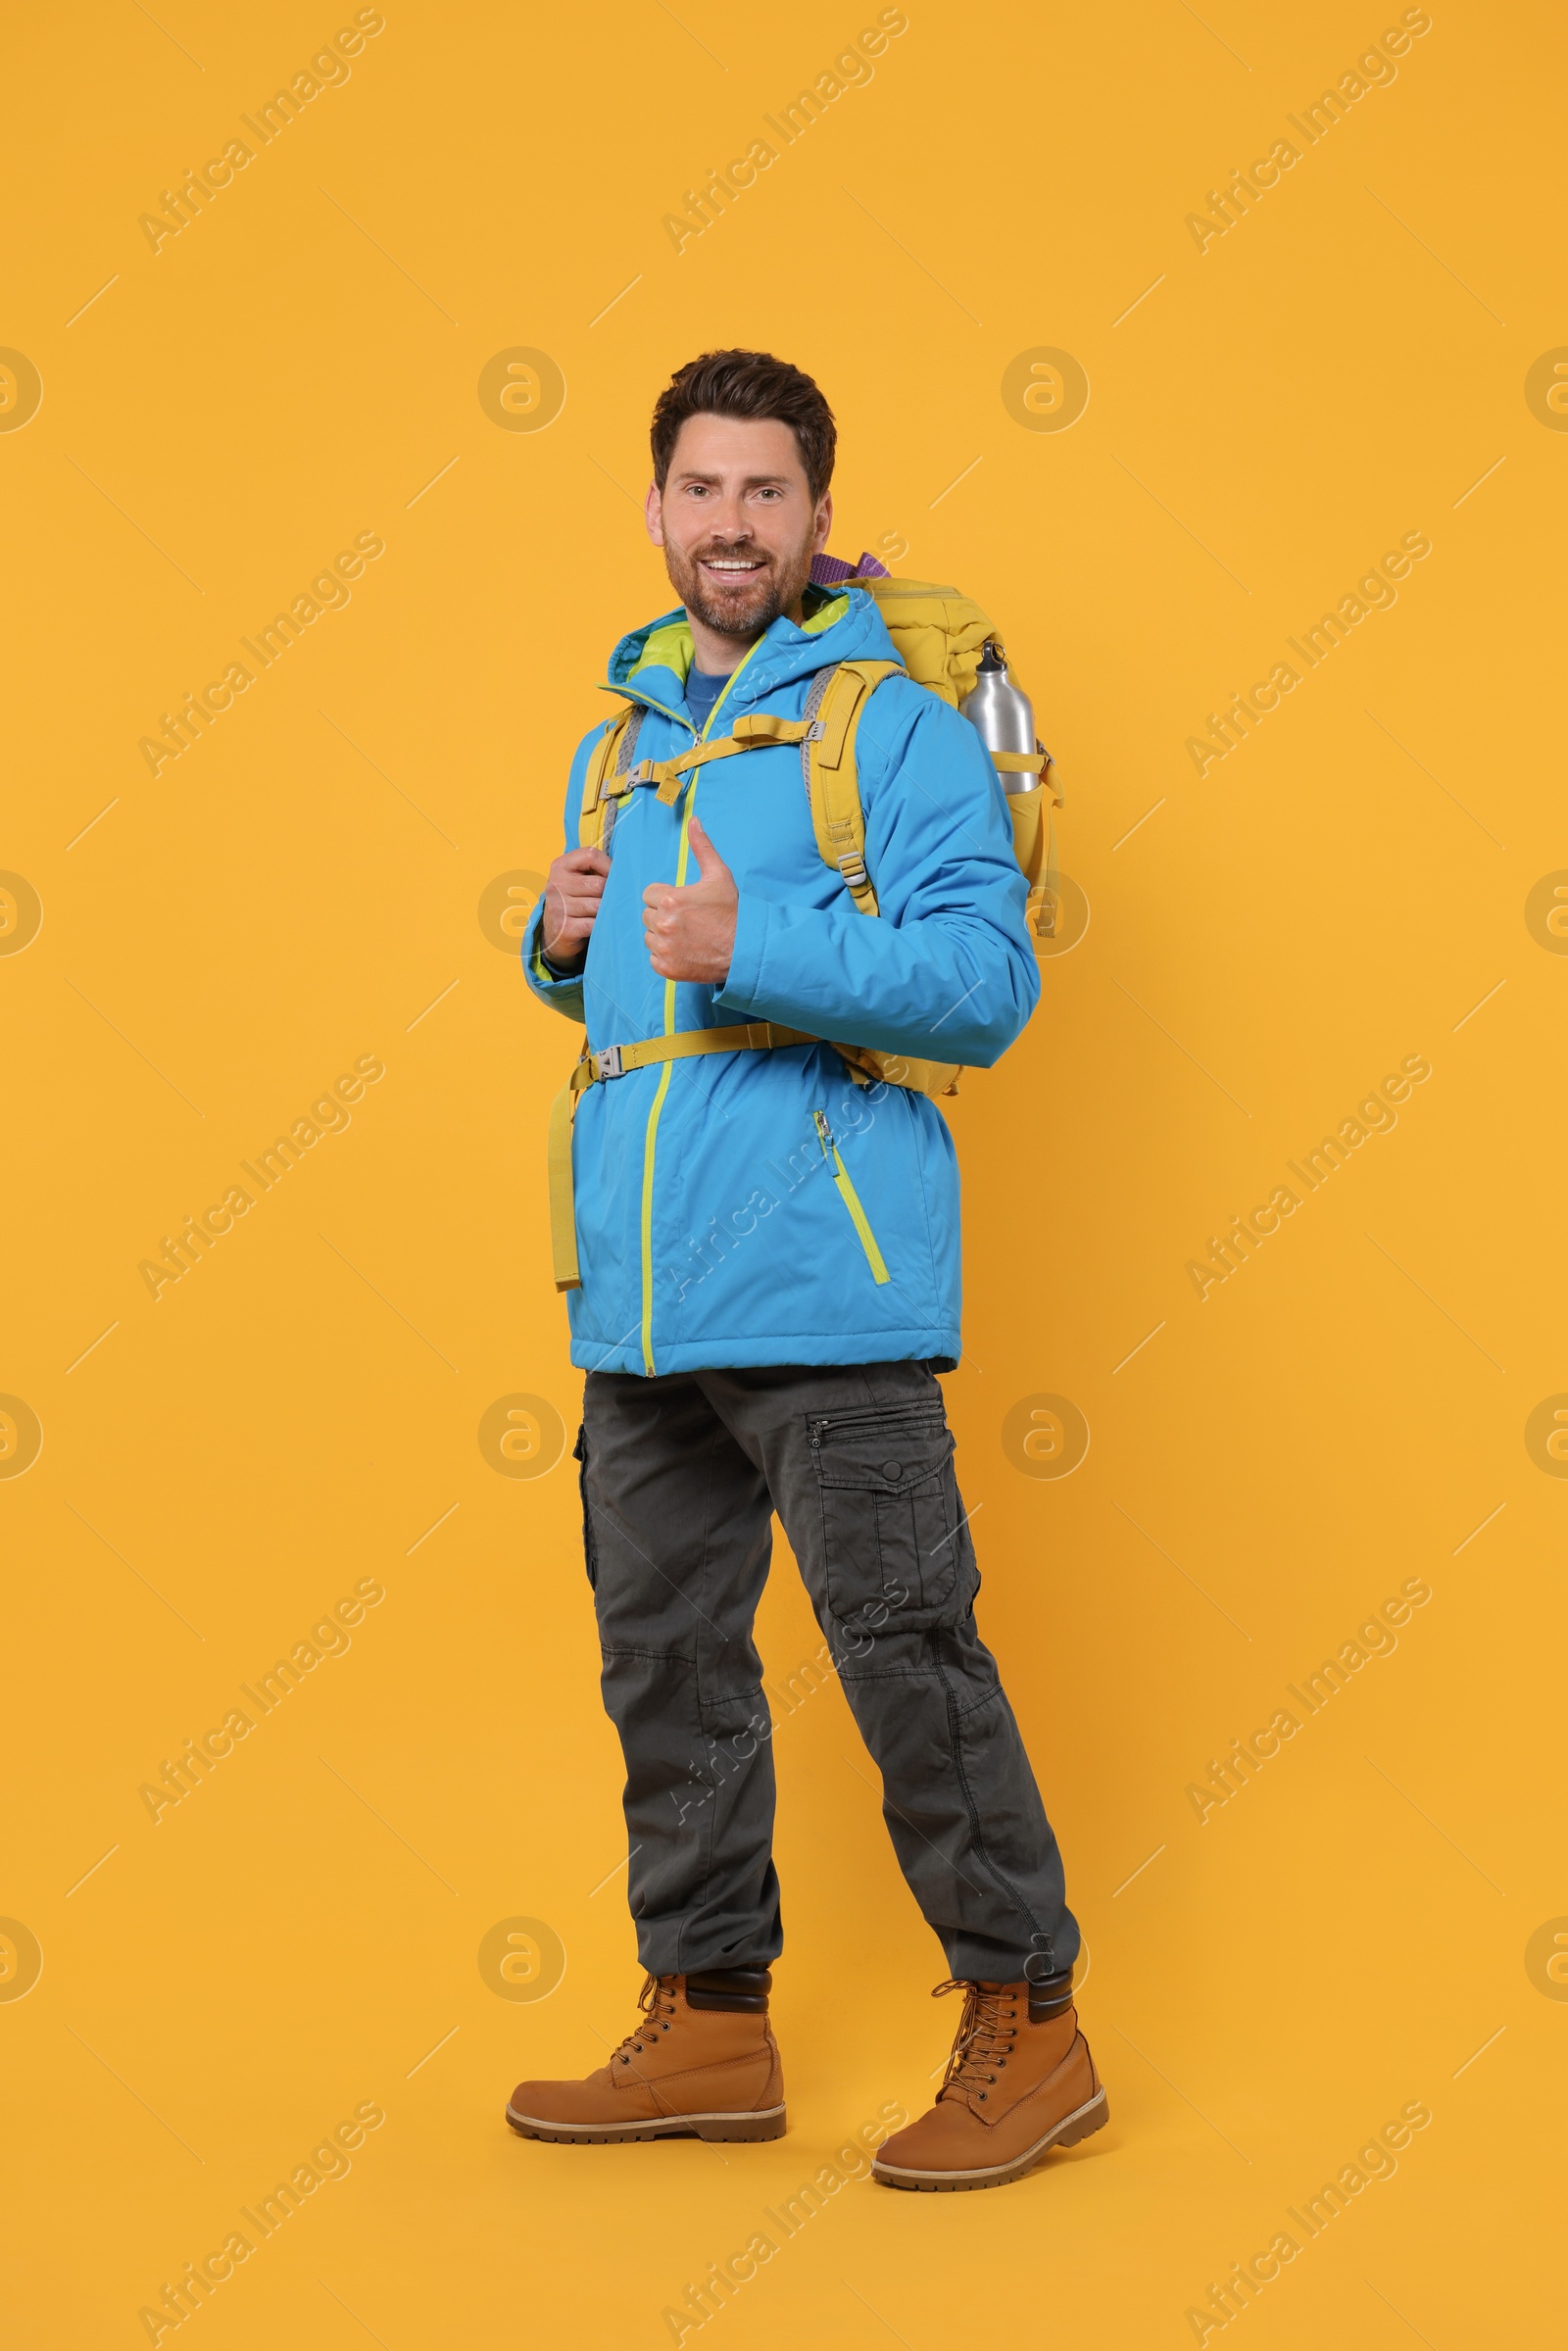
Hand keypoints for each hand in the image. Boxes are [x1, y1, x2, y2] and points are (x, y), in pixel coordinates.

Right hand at [542, 845, 610, 968]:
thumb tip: (625, 870)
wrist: (556, 932)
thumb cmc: (575, 899)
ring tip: (605, 912)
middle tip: (611, 899)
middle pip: (598, 884)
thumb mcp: (578, 878)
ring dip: (606, 911)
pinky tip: (600, 924)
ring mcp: (558, 907)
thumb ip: (595, 868)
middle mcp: (556, 885)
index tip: (612, 876)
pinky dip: (602, 925)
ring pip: (598, 906)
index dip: (608, 865)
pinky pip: (595, 924)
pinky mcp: (565, 928)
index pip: (590, 855)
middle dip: (609, 893)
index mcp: (560, 866)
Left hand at [642, 818, 737, 982]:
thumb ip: (701, 847)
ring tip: (687, 935)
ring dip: (662, 936)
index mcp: (670, 899)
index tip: (683, 904)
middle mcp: (663, 924)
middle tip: (688, 920)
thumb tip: (693, 821)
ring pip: (649, 937)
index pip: (649, 894)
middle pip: (647, 915)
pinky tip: (686, 951)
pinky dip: (666, 956)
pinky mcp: (666, 968)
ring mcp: (664, 948)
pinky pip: (654, 958)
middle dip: (663, 916)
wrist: (745, 949)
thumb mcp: (718, 875)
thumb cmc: (732, 911)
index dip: (666, 897)